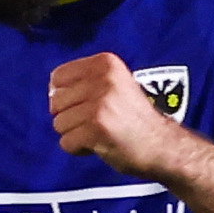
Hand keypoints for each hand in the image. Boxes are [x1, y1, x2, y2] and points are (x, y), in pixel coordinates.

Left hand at [47, 50, 179, 176]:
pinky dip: (78, 149)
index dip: (65, 95)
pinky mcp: (96, 128)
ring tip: (98, 133)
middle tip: (94, 123)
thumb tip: (51, 92)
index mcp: (105, 63)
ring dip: (74, 134)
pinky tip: (99, 145)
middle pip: (56, 101)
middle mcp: (102, 79)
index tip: (83, 105)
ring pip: (59, 123)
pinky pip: (66, 142)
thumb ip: (86, 81)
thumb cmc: (134, 117)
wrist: (162, 145)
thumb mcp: (115, 84)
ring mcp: (99, 104)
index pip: (58, 76)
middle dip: (70, 117)